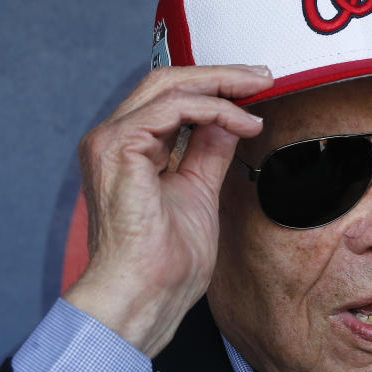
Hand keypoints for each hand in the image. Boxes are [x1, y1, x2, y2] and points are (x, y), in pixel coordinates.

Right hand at [63, 64, 272, 356]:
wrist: (145, 296)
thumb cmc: (165, 264)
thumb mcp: (199, 191)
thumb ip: (208, 152)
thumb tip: (229, 123)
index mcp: (126, 150)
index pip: (168, 98)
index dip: (213, 88)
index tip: (254, 90)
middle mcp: (111, 139)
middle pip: (166, 81)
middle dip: (220, 76)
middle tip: (261, 77)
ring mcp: (110, 141)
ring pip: (169, 86)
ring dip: (221, 86)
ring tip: (258, 93)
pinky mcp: (119, 147)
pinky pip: (173, 109)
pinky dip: (213, 110)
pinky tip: (242, 123)